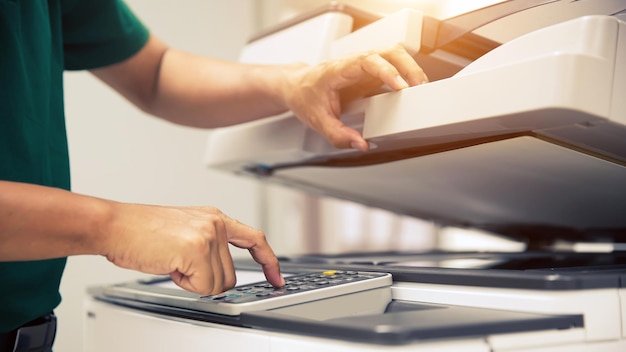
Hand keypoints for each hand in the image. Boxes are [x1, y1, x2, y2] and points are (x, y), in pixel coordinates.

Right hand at [102, 203, 283, 294]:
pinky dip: (185, 284)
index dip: (268, 261)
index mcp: (215, 217)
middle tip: (180, 263)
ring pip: (218, 284)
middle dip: (207, 280)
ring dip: (194, 281)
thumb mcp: (185, 230)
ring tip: (172, 260)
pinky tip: (170, 265)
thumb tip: (220, 274)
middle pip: (231, 275)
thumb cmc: (141, 230)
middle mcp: (216, 223)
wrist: (116, 225)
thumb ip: (209, 244)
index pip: (254, 239)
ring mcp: (209, 235)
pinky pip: (203, 287)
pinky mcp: (198, 250)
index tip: (276, 277)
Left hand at [282, 45, 427, 150]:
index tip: (400, 86)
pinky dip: (405, 74)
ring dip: (410, 68)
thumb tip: (360, 144)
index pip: (367, 62)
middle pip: (387, 51)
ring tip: (420, 88)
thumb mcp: (316, 120)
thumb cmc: (304, 96)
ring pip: (393, 55)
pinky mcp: (369, 73)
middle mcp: (354, 63)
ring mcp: (363, 66)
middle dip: (407, 66)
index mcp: (339, 70)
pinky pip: (392, 66)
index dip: (387, 71)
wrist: (296, 86)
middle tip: (419, 86)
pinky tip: (411, 90)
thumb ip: (338, 135)